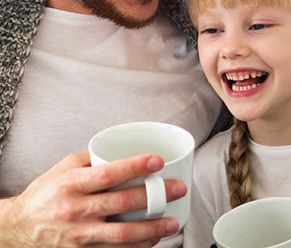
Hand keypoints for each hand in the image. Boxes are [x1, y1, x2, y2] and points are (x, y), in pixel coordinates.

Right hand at [0, 151, 186, 246]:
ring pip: (122, 236)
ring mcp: (79, 236)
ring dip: (151, 229)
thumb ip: (91, 157)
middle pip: (122, 204)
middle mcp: (76, 211)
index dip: (135, 166)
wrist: (17, 228)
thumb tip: (119, 148)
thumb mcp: (62, 167)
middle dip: (155, 196)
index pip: (108, 174)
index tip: (157, 160)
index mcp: (72, 185)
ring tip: (172, 222)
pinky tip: (152, 242)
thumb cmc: (44, 194)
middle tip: (177, 189)